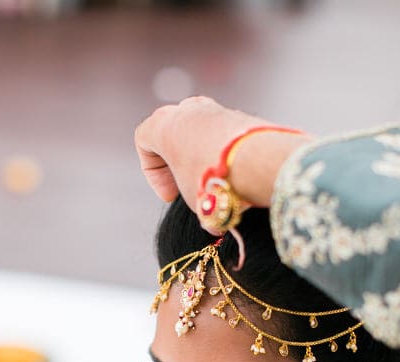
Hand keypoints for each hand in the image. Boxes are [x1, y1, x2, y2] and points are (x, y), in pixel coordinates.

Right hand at [135, 98, 313, 233]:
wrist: (255, 162)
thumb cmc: (212, 179)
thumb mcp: (190, 197)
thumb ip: (190, 195)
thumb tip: (210, 214)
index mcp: (163, 123)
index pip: (144, 141)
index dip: (154, 174)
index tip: (170, 196)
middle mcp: (187, 109)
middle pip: (172, 132)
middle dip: (177, 161)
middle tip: (186, 185)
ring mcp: (216, 109)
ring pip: (200, 132)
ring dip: (202, 157)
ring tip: (212, 183)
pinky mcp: (242, 117)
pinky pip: (225, 137)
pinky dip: (224, 156)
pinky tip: (234, 178)